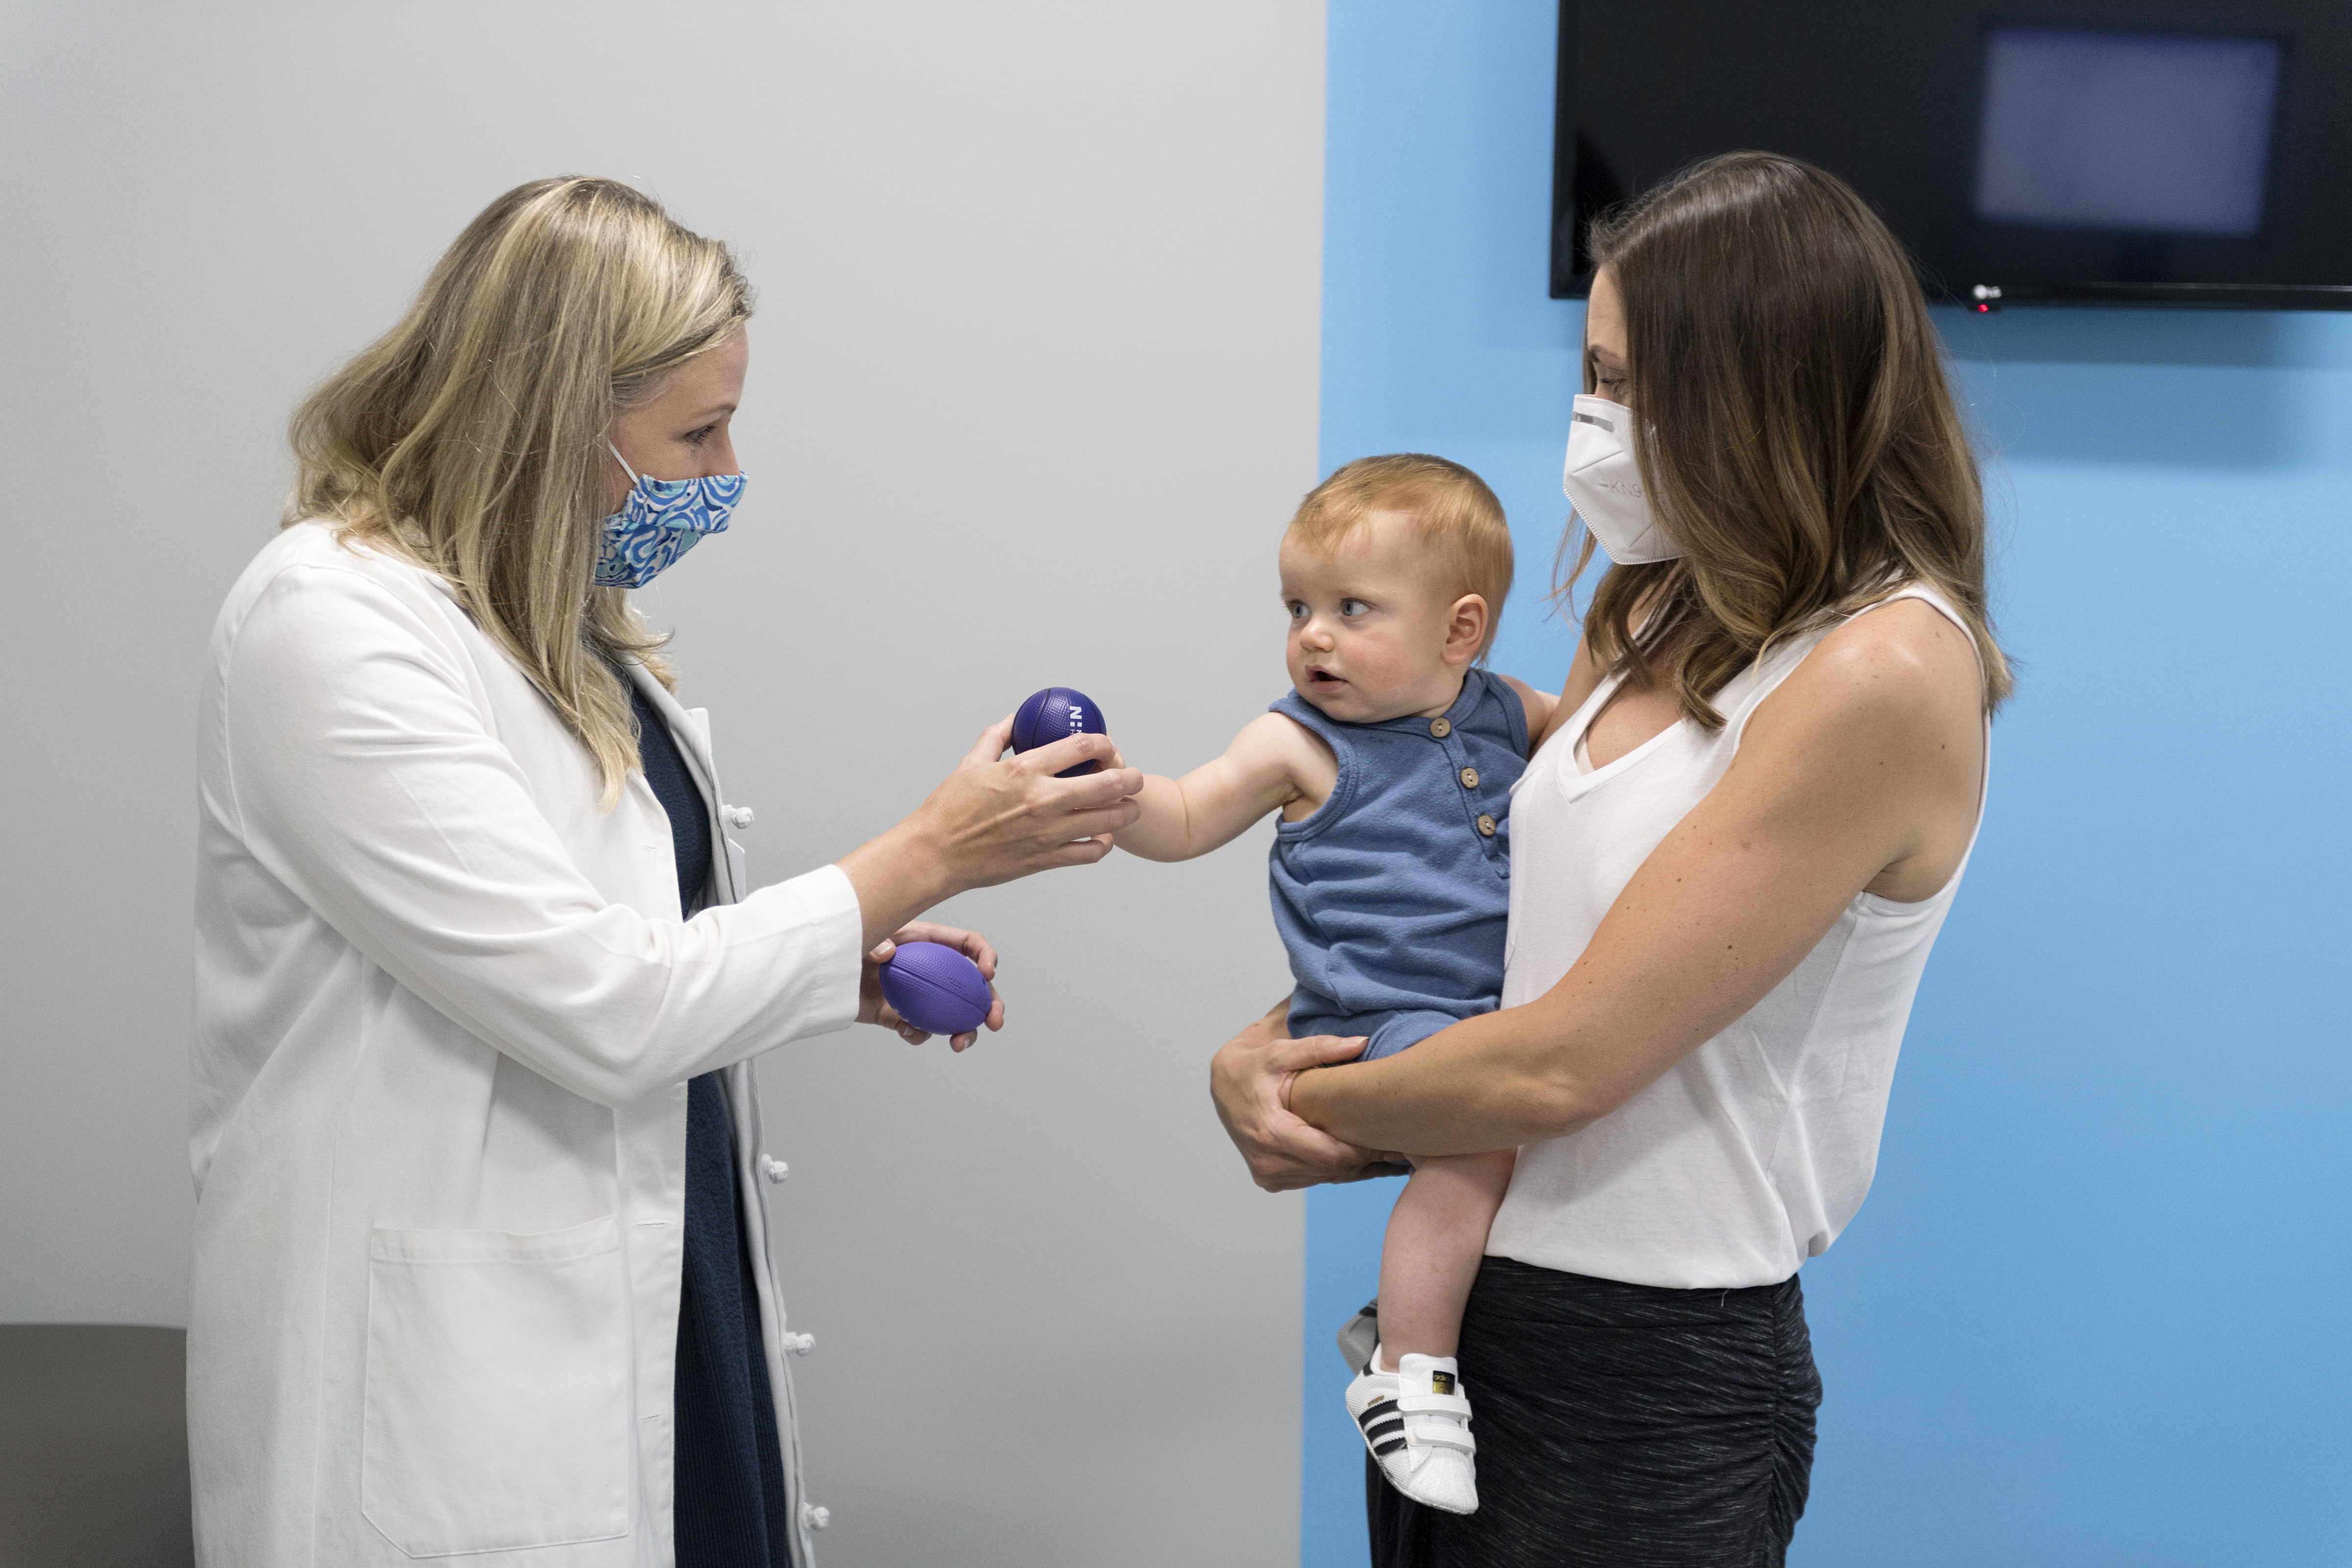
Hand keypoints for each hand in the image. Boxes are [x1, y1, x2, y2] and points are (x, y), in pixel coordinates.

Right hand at [839, 718, 1145, 949]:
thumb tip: (1016, 718)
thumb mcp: (971, 763)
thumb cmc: (949, 809)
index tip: (1108, 745)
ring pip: (1107, 821)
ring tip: (1130, 807)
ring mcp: (1047, 832)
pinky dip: (1103, 844)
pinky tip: (1103, 837)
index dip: (1104, 743)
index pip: (1081, 746)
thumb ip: (997, 737)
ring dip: (1126, 812)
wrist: (935, 854)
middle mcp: (1041, 800)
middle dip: (1130, 778)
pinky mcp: (1045, 859)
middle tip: (1135, 777)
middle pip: (1107, 784)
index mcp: (1024, 770)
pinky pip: (1089, 852)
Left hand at [857, 922, 1004, 1053]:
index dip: (985, 956)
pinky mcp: (900, 1015)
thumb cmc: (846, 942)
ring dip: (963, 1031)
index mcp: (929, 943)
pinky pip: (919, 1030)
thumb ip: (876, 940)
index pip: (968, 945)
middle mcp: (930, 969)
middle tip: (995, 1021)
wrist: (822, 970)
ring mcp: (918, 995)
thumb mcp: (864, 933)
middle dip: (990, 1004)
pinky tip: (907, 1030)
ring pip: (952, 1014)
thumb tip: (889, 954)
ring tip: (959, 1043)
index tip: (987, 974)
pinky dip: (917, 1034)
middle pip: (971, 986)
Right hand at [1209, 996, 1405, 1190]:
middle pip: (1332, 1171)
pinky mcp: (1269, 1179)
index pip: (1331, 1157)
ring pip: (1324, 1178)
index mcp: (1271, 1133)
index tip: (1393, 1138)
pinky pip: (1312, 1180)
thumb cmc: (1252, 1067)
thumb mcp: (1281, 1051)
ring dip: (1353, 1168)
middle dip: (1365, 1160)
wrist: (1221, 1086)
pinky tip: (1360, 1158)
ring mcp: (1266, 1174)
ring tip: (1384, 1150)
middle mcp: (1266, 1161)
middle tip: (1397, 1144)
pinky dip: (1335, 1170)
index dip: (1365, 1152)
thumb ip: (1320, 1048)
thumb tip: (1361, 1043)